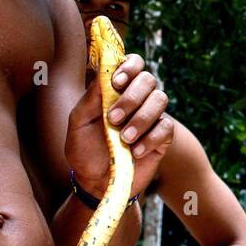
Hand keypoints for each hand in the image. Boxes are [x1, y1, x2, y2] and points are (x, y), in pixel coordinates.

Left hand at [65, 53, 174, 197]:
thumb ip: (90, 98)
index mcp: (116, 89)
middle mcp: (137, 98)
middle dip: (132, 97)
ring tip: (124, 139)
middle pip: (148, 79)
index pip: (133, 63)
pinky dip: (150, 139)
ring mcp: (151, 116)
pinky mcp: (162, 137)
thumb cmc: (84, 150)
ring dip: (141, 118)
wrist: (95, 182)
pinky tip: (135, 152)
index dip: (129, 66)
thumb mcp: (78, 123)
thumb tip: (104, 73)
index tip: (117, 81)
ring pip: (160, 100)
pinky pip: (166, 127)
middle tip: (113, 118)